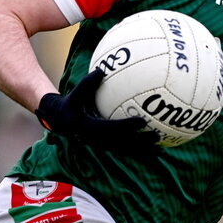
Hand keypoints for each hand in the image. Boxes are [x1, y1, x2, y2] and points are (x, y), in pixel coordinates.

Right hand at [35, 68, 159, 149]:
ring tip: (161, 150)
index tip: (142, 121)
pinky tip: (155, 150)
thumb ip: (87, 83)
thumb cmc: (70, 104)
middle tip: (157, 136)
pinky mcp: (106, 147)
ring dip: (143, 152)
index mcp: (89, 128)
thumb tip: (101, 70)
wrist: (61, 122)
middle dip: (139, 142)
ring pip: (125, 151)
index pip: (111, 128)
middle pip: (122, 144)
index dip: (127, 126)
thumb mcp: (75, 94)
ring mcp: (102, 146)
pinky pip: (125, 151)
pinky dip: (139, 152)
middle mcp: (97, 140)